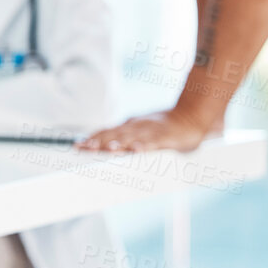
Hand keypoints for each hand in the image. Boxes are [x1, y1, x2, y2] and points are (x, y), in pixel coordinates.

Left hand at [76, 107, 209, 153]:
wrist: (190, 117)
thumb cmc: (162, 127)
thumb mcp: (139, 129)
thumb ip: (123, 136)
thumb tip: (103, 145)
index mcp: (129, 126)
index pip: (106, 132)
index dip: (92, 139)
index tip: (77, 146)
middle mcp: (137, 127)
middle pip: (115, 135)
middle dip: (99, 142)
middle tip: (84, 149)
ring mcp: (151, 131)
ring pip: (132, 138)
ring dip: (118, 144)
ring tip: (106, 149)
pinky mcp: (167, 138)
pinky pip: (154, 143)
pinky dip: (145, 146)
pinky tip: (136, 151)